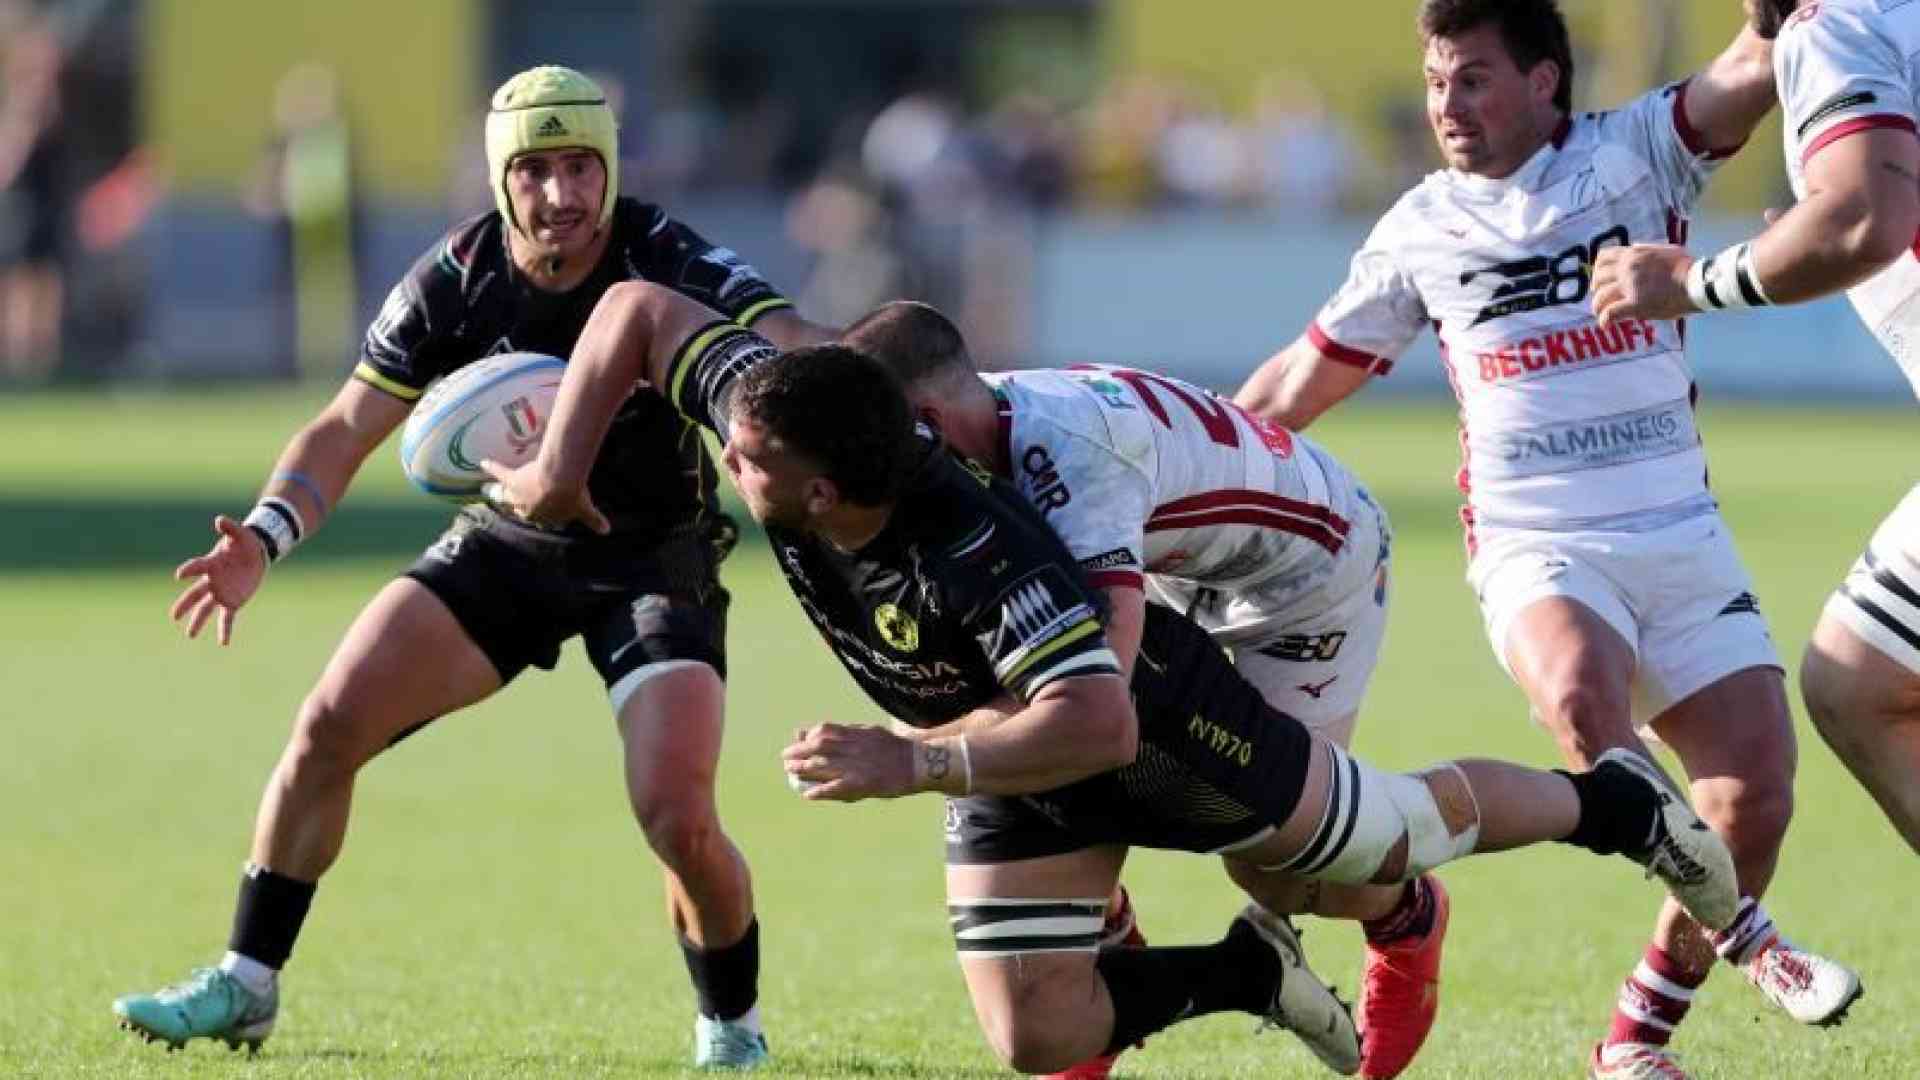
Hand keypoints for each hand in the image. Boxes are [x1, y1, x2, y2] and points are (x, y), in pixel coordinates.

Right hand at [169, 515, 266, 644]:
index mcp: (212, 563)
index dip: (189, 570)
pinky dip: (224, 629)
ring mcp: (221, 592)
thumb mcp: (240, 534)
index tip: (179, 575)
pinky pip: (226, 617)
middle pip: (195, 594)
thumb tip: (219, 520)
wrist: (255, 555)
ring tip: (190, 635)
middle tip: (173, 616)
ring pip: (206, 608)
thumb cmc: (244, 543)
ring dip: (198, 621)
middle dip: (185, 605)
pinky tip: (223, 643)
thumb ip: (230, 527)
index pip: (197, 566)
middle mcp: (212, 580)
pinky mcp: (233, 601)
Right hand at [479, 458, 609, 533]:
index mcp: (543, 518)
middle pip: (519, 511)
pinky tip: (483, 462)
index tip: (539, 513)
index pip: (539, 520)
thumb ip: (593, 520)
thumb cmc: (573, 495)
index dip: (540, 516)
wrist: (560, 480)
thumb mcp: (583, 509)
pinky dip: (492, 467)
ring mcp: (517, 495)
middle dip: (518, 508)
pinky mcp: (512, 479)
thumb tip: (606, 531)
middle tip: (516, 504)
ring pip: (505, 496)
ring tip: (493, 490)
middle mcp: (526, 510)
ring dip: (500, 494)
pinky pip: (499, 473)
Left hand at [781, 723, 917, 801]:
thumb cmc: (895, 749)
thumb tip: (830, 732)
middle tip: (785, 757)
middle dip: (799, 751)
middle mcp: (854, 748)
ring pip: (823, 766)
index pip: (825, 731)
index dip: (808, 735)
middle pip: (819, 747)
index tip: (798, 739)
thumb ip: (850, 732)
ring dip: (803, 769)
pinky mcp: (861, 784)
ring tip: (790, 772)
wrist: (918, 764)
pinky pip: (835, 788)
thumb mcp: (872, 732)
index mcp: (857, 734)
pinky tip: (808, 794)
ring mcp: (856, 766)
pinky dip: (820, 790)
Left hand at [1590, 243, 1696, 326]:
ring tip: (1602, 313)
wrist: (1698, 282)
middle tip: (1602, 298)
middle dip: (1597, 290)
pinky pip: (1611, 313)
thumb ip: (1646, 249)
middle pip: (1598, 279)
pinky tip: (1606, 325)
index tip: (1601, 280)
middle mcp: (1628, 268)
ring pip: (1601, 297)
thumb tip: (1634, 247)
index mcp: (1634, 254)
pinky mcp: (1636, 304)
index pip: (1603, 258)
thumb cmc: (1687, 267)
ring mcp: (1630, 286)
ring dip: (1598, 307)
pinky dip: (1605, 320)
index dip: (1597, 271)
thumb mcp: (1664, 249)